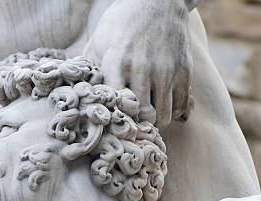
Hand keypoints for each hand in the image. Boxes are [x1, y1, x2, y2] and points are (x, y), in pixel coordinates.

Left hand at [84, 0, 193, 127]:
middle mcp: (142, 69)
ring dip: (154, 122)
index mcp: (116, 63)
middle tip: (129, 128)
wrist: (157, 1)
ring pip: (163, 116)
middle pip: (142, 117)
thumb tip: (75, 96)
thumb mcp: (97, 42)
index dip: (114, 120)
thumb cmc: (120, 25)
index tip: (111, 124)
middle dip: (135, 126)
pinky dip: (172, 113)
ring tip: (145, 120)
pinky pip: (180, 106)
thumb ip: (88, 70)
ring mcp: (166, 71)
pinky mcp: (184, 70)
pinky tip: (161, 108)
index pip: (115, 106)